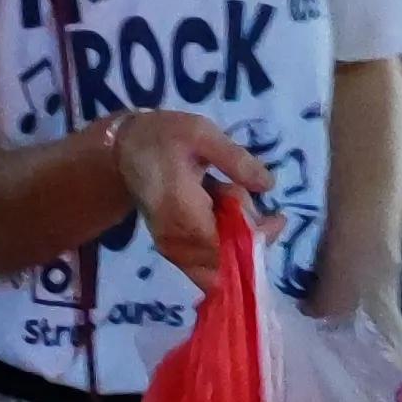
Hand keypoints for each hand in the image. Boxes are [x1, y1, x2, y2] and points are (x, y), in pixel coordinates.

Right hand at [112, 113, 273, 286]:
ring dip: (236, 240)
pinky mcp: (172, 253)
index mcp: (182, 212)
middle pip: (229, 260)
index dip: (259, 237)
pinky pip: (207, 268)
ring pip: (220, 268)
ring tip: (225, 198)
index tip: (278, 216)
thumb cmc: (162, 138)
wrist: (123, 151)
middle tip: (241, 196)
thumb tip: (268, 186)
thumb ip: (235, 159)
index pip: (229, 246)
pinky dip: (224, 248)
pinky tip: (220, 213)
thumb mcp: (201, 133)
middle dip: (249, 235)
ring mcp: (171, 251)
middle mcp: (175, 241)